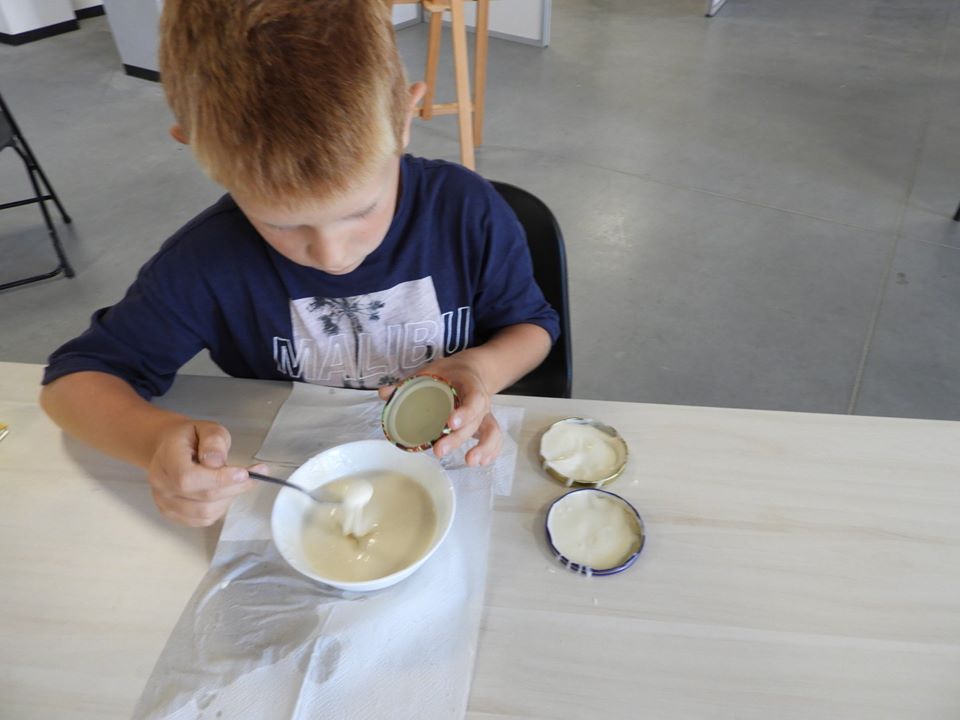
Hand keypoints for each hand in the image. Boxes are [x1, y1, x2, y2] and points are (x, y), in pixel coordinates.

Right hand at [146, 419, 260, 526]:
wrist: (169, 449)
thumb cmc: (191, 438)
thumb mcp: (207, 428)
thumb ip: (214, 441)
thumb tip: (217, 462)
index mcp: (166, 457)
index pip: (188, 477)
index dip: (219, 479)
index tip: (244, 473)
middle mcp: (161, 483)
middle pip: (201, 497)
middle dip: (234, 488)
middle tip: (253, 476)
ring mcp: (164, 501)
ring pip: (205, 512)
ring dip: (228, 498)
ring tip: (234, 482)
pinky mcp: (172, 513)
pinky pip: (202, 520)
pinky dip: (220, 508)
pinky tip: (223, 493)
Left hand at [378, 355, 502, 466]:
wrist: (473, 370)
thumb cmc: (450, 373)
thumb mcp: (432, 370)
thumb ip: (409, 382)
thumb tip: (384, 394)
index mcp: (470, 385)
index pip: (473, 399)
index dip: (464, 412)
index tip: (450, 423)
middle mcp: (481, 402)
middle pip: (474, 422)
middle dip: (458, 438)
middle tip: (439, 450)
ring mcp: (485, 415)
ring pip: (490, 432)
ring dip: (483, 448)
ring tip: (469, 462)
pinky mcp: (485, 426)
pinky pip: (494, 439)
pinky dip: (490, 452)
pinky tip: (479, 463)